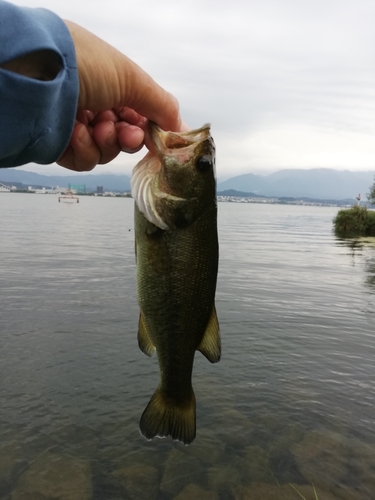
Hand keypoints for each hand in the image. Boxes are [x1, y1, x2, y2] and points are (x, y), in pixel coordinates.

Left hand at [57, 21, 183, 171]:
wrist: (36, 76)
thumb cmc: (84, 65)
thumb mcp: (133, 79)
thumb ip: (162, 105)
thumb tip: (183, 128)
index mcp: (110, 84)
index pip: (139, 114)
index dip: (151, 129)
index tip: (162, 142)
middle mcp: (93, 104)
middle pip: (124, 137)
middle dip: (129, 138)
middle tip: (127, 134)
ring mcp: (75, 125)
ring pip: (106, 152)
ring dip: (107, 143)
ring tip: (96, 127)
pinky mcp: (59, 144)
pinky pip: (85, 160)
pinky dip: (85, 150)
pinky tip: (76, 133)